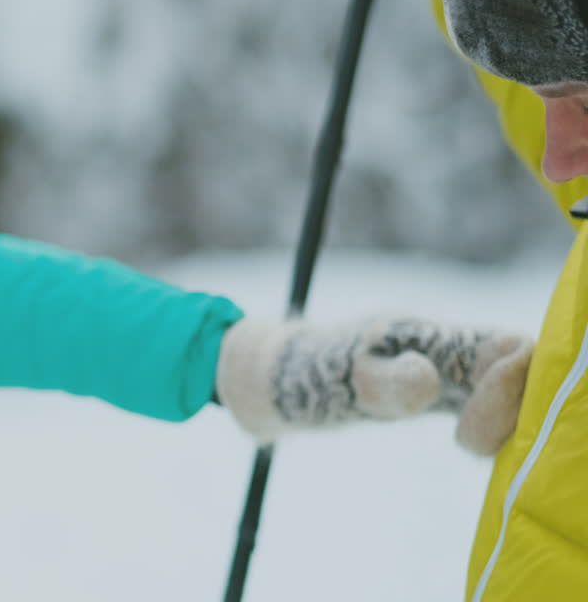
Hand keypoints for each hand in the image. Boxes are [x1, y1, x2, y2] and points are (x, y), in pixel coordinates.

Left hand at [216, 315, 532, 454]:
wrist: (267, 376)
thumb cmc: (299, 376)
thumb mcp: (336, 381)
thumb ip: (382, 383)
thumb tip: (430, 382)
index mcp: (420, 336)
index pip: (507, 347)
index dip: (510, 388)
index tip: (465, 433)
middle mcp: (435, 345)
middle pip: (512, 364)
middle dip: (511, 408)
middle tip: (467, 442)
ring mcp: (432, 364)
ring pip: (496, 381)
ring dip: (499, 417)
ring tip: (467, 442)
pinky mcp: (425, 386)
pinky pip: (476, 397)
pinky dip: (485, 421)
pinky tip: (469, 442)